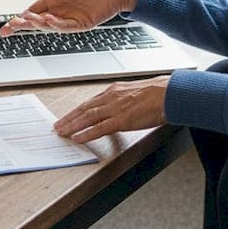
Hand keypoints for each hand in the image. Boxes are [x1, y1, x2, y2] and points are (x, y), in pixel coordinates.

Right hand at [0, 0, 139, 35]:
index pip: (32, 10)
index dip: (19, 18)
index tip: (7, 25)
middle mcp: (60, 9)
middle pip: (37, 21)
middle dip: (23, 25)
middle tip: (11, 27)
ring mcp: (71, 17)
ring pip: (49, 25)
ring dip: (38, 24)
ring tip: (29, 19)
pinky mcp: (82, 23)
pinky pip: (66, 26)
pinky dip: (56, 25)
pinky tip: (48, 20)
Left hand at [53, 75, 169, 142]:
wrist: (170, 93)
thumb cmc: (158, 94)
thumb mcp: (135, 93)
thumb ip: (124, 100)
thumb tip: (120, 107)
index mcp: (114, 90)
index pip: (90, 102)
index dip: (77, 110)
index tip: (68, 116)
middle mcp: (111, 97)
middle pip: (84, 108)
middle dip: (69, 118)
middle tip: (57, 126)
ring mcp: (115, 108)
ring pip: (87, 117)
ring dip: (72, 125)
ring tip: (62, 132)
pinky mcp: (121, 120)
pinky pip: (99, 128)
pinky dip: (86, 133)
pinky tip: (77, 138)